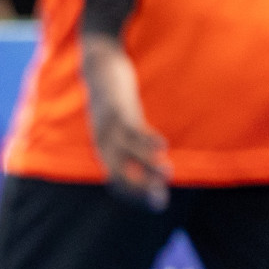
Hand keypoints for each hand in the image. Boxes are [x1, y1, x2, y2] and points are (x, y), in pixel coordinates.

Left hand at [80, 33, 170, 210]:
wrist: (99, 68)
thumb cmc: (116, 102)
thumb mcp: (123, 127)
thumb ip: (135, 147)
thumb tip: (156, 167)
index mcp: (103, 148)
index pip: (115, 180)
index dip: (134, 193)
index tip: (155, 200)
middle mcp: (103, 141)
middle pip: (118, 173)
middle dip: (140, 188)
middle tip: (161, 200)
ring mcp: (110, 126)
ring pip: (128, 153)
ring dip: (148, 165)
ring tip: (169, 174)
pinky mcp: (119, 109)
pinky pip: (133, 128)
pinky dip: (147, 139)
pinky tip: (162, 146)